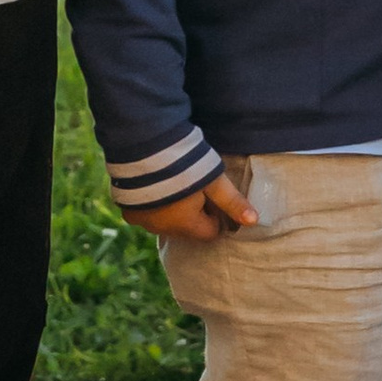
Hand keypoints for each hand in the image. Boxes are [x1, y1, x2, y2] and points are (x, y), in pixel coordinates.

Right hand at [125, 167, 255, 242]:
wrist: (143, 147)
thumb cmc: (185, 164)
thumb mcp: (214, 181)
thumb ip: (233, 202)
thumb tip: (255, 221)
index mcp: (185, 225)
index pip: (209, 232)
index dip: (216, 216)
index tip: (213, 197)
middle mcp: (162, 229)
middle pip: (186, 228)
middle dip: (194, 214)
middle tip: (195, 187)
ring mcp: (142, 221)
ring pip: (165, 222)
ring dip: (172, 210)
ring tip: (175, 183)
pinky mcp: (126, 210)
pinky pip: (144, 215)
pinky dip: (151, 205)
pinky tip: (155, 185)